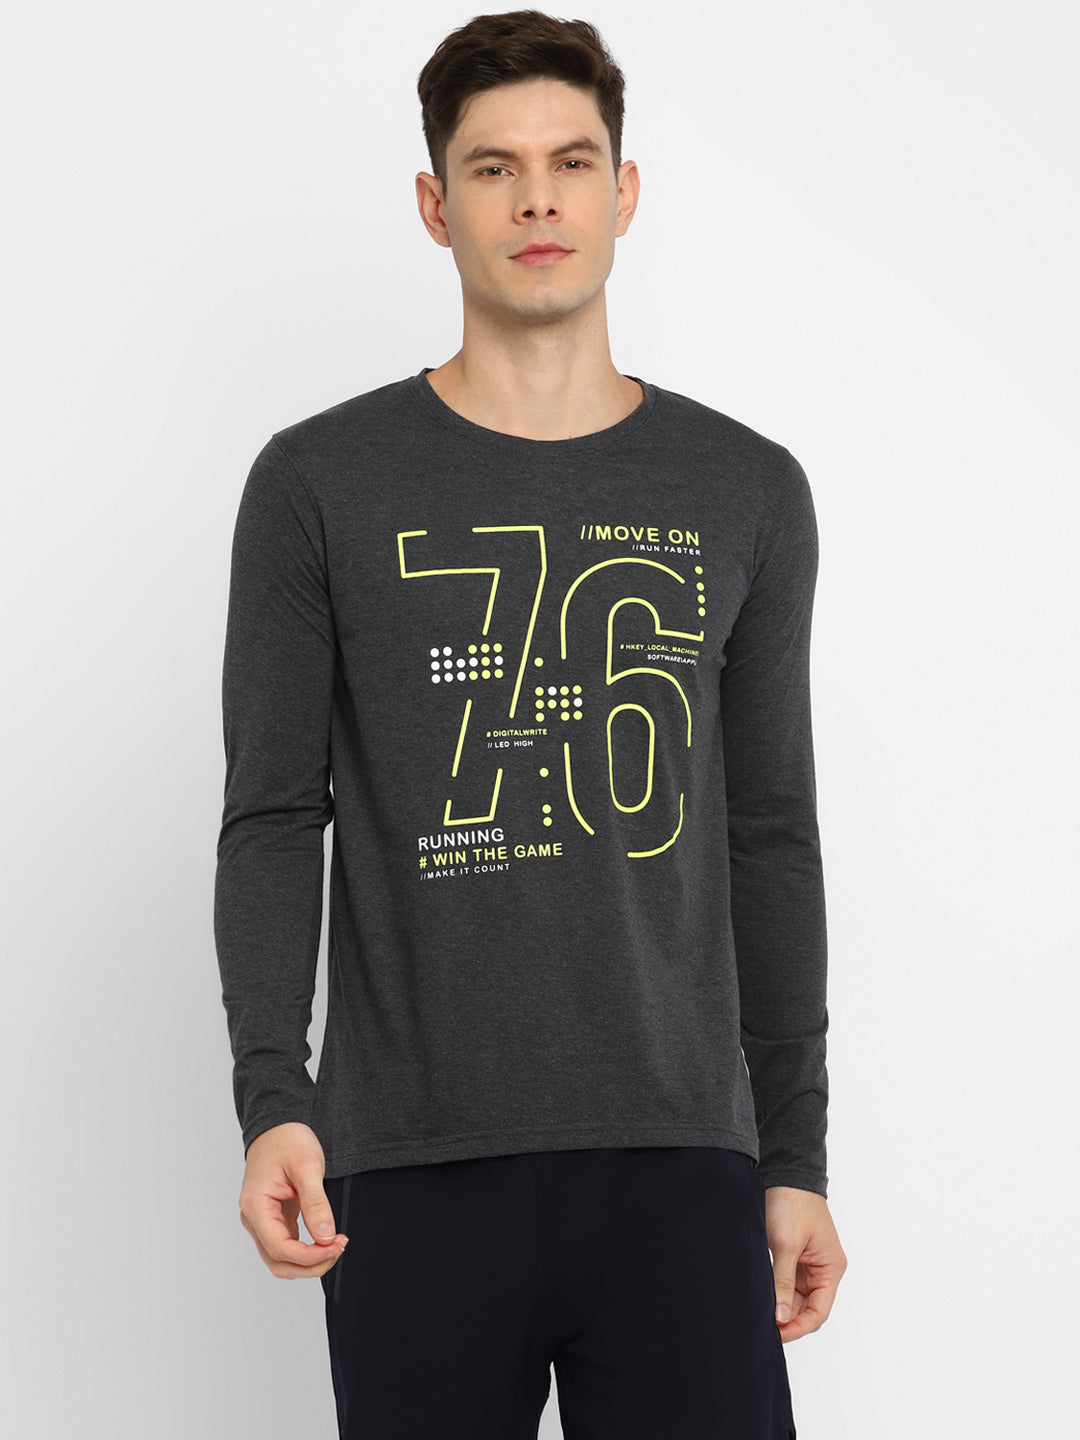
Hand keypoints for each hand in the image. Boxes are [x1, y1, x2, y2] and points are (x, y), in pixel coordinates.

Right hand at [238, 1122, 348, 1278]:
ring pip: (280, 1258)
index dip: (309, 1256)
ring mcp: (261, 1220)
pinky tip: (325, 1240)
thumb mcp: (307, 1167)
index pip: (279, 1248)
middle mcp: (253, 1218)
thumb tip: (326, 1237)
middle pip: (278, 1261)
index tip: (335, 1247)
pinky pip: (285, 1245)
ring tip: (335, 1245)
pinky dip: (305, 1250)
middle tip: (339, 1249)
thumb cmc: (288, 1140)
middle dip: (310, 1264)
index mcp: (256, 1205)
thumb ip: (316, 1203)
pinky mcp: (272, 1218)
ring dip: (308, 1261)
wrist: (277, 1126)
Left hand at [764, 1186, 846, 1342]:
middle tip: (762, 1327)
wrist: (786, 1172)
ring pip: (797, 1297)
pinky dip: (777, 1291)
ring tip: (759, 1314)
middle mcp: (824, 1269)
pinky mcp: (795, 1256)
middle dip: (788, 1319)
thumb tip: (781, 1316)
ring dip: (781, 1305)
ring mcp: (810, 1263)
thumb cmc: (792, 1203)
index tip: (775, 1334)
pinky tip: (761, 1296)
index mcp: (831, 1267)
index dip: (798, 1326)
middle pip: (808, 1308)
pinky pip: (788, 1283)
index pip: (819, 1312)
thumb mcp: (786, 1245)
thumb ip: (783, 1282)